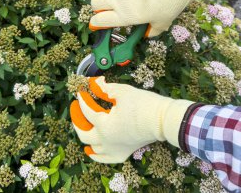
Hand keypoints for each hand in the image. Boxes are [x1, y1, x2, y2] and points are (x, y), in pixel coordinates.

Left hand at [70, 76, 193, 162]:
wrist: (163, 120)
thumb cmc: (144, 104)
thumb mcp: (122, 92)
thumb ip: (105, 88)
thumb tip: (96, 83)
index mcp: (104, 125)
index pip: (87, 111)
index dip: (82, 99)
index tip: (81, 91)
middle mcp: (106, 140)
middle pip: (83, 133)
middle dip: (77, 119)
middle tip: (76, 108)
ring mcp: (114, 149)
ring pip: (92, 147)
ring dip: (85, 135)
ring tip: (84, 125)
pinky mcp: (123, 153)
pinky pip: (104, 158)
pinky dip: (96, 154)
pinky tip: (92, 149)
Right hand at [87, 0, 220, 36]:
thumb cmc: (168, 5)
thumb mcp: (162, 23)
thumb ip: (153, 30)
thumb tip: (148, 34)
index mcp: (124, 16)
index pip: (101, 21)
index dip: (95, 23)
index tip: (95, 23)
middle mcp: (118, 1)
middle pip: (96, 3)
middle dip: (96, 6)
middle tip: (102, 6)